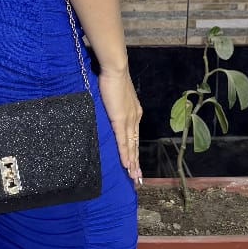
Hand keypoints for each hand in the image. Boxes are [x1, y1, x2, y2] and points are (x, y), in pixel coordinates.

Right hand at [97, 68, 142, 184]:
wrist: (116, 69)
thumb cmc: (112, 78)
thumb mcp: (115, 95)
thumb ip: (114, 105)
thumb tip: (110, 109)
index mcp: (134, 113)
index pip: (134, 137)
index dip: (135, 151)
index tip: (135, 164)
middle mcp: (134, 118)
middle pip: (135, 145)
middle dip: (136, 163)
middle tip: (137, 179)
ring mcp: (129, 120)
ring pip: (131, 147)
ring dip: (132, 163)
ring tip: (132, 177)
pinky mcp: (121, 120)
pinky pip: (123, 142)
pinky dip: (125, 154)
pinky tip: (127, 165)